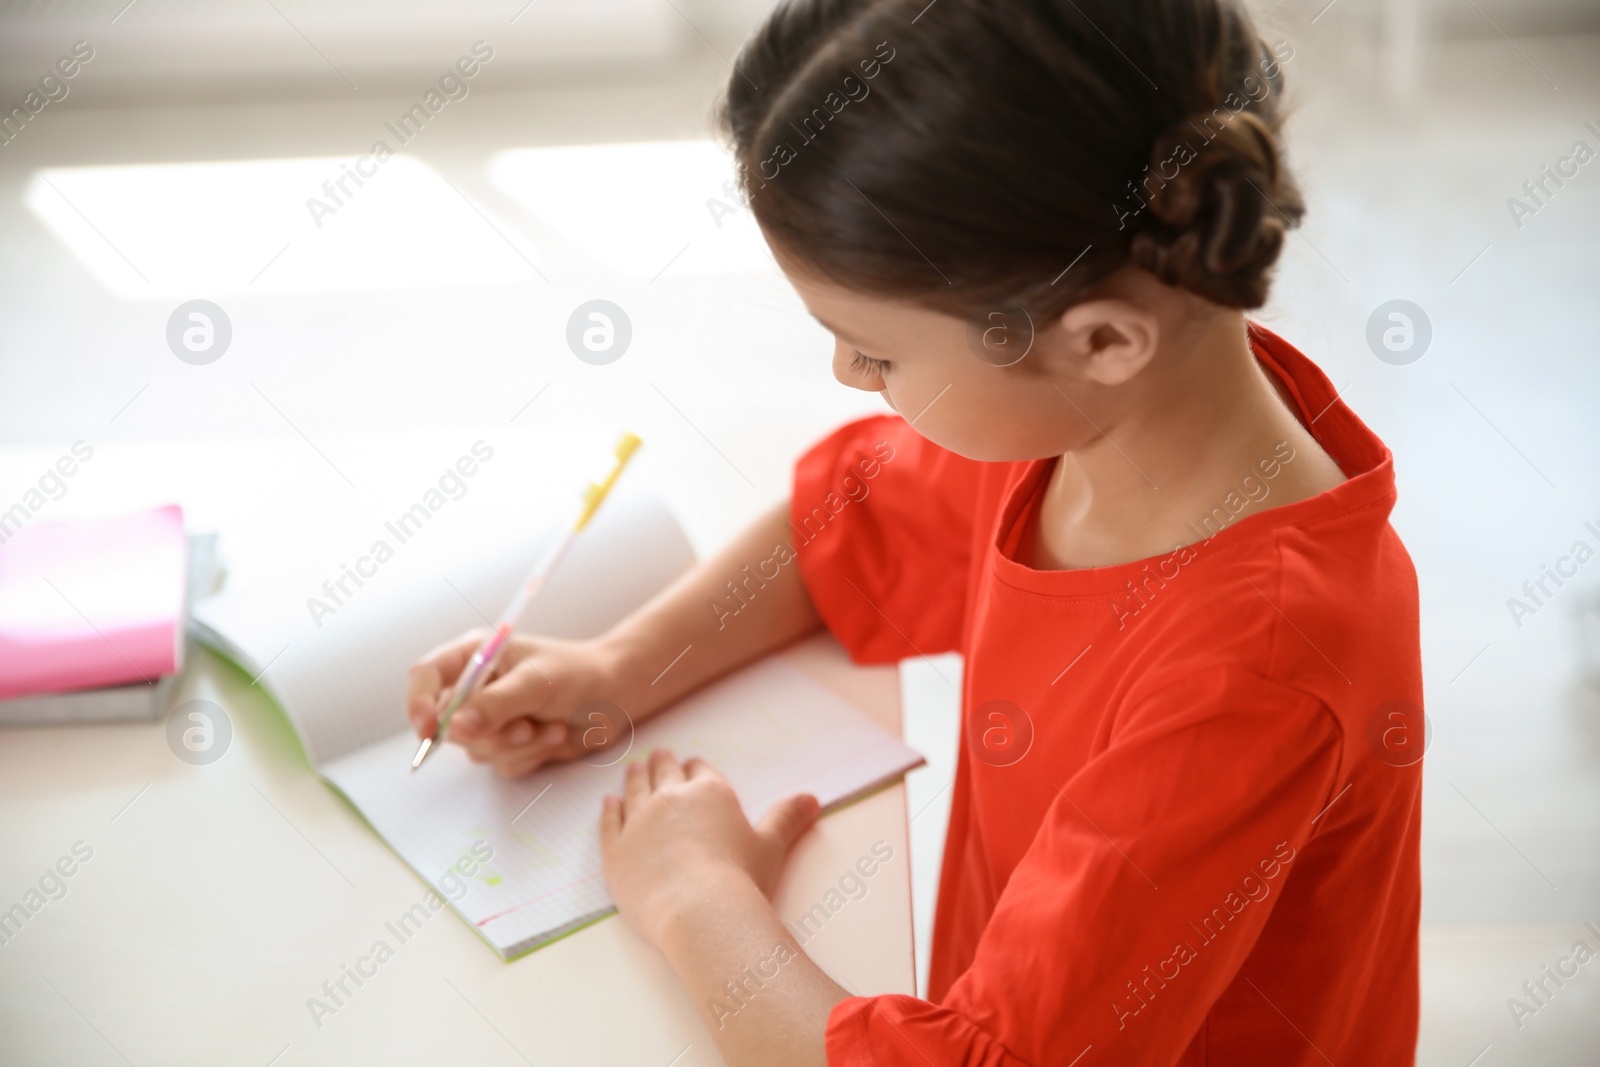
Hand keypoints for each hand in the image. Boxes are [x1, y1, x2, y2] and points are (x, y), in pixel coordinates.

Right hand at [406, 629, 625, 777]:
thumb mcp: (537, 682)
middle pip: (449, 724)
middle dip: (490, 733)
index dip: (418, 702)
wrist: (617, 697)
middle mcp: (476, 688)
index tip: (428, 729)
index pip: (425, 675)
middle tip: (525, 725)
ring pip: (478, 751)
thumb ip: (496, 704)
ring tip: (550, 725)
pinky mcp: (509, 745)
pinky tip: (554, 735)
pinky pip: (502, 765)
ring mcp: (491, 719)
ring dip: (518, 745)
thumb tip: (456, 727)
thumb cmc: (579, 674)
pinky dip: (530, 756)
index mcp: (475, 655)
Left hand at [600, 749, 818, 951]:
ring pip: (633, 790)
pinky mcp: (615, 850)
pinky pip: (609, 823)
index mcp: (709, 793)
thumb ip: (787, 818)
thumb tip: (812, 798)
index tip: (692, 764)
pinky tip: (608, 803)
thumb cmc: (740, 879)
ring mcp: (638, 822)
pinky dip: (608, 811)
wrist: (698, 912)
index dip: (697, 769)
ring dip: (634, 778)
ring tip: (633, 769)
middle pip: (664, 773)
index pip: (701, 772)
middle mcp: (670, 798)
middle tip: (658, 754)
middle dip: (663, 763)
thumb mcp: (770, 846)